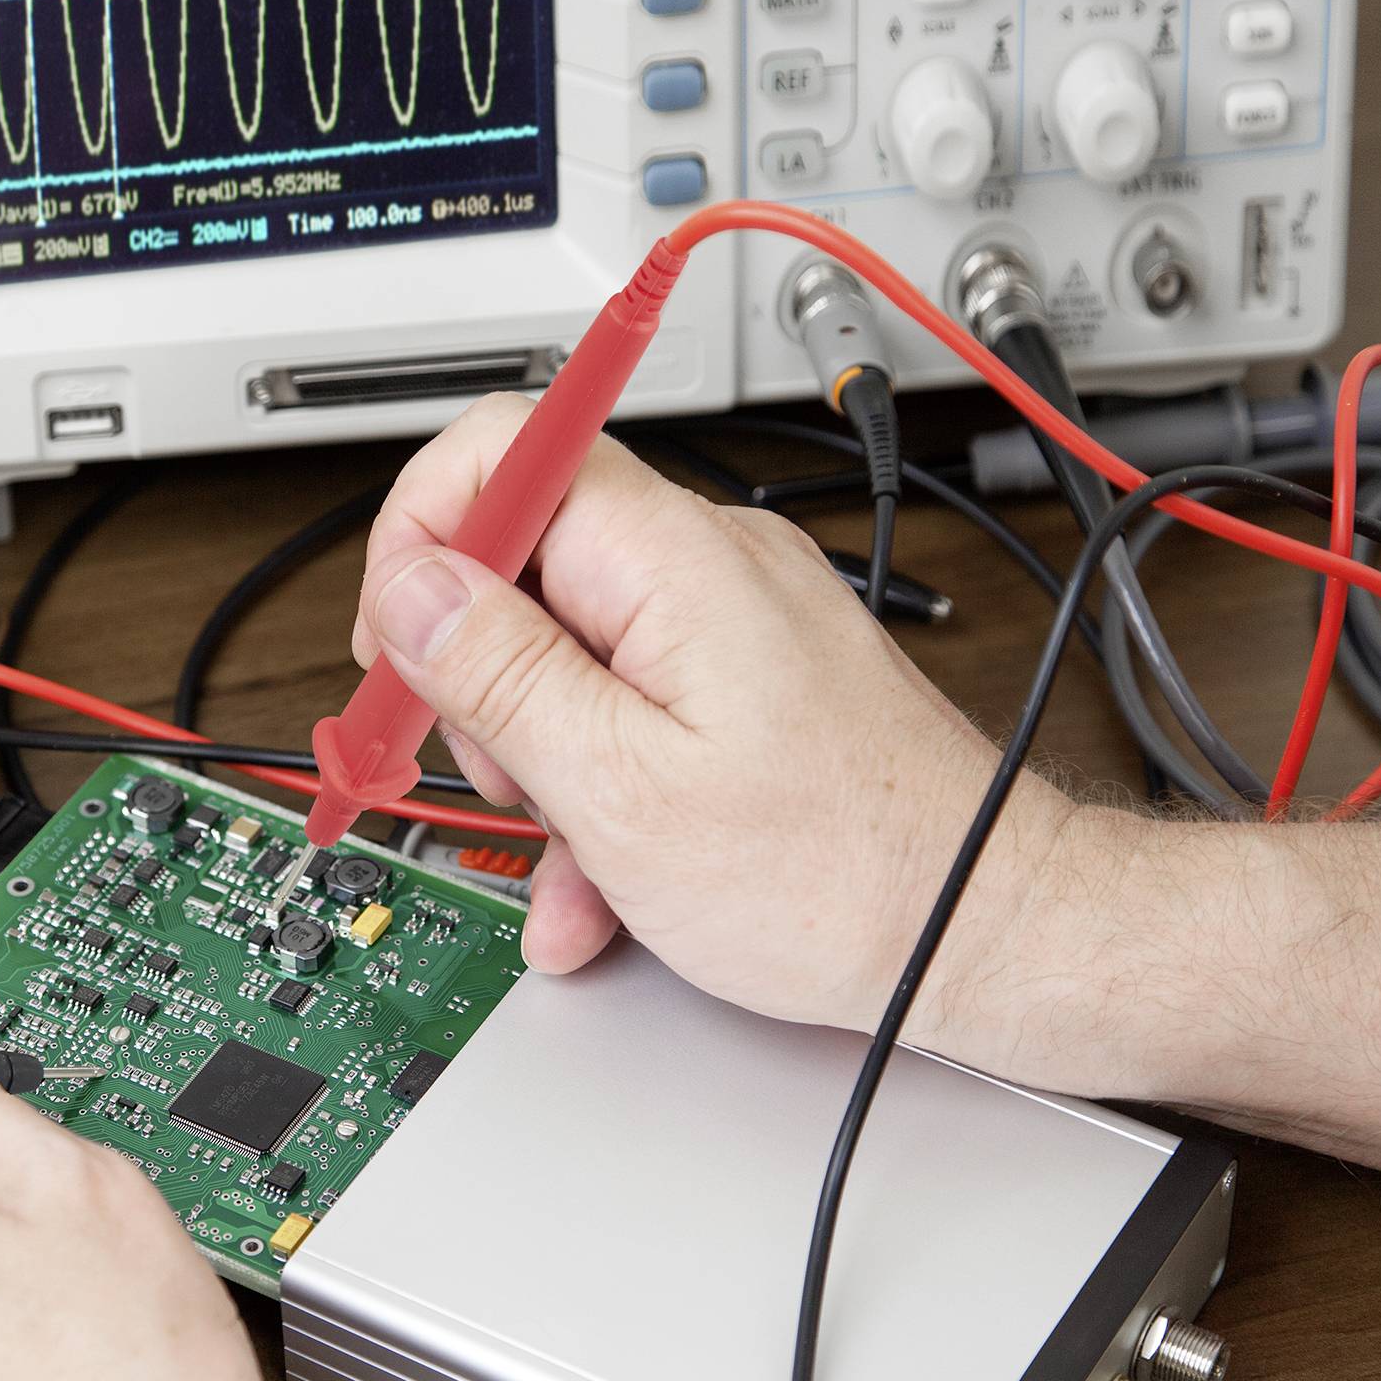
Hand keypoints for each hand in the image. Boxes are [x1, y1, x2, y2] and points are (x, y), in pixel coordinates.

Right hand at [350, 396, 1091, 1060]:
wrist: (982, 934)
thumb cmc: (842, 876)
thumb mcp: (620, 789)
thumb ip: (499, 674)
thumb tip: (413, 588)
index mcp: (672, 559)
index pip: (505, 446)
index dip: (421, 534)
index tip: (398, 643)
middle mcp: (706, 565)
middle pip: (518, 562)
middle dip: (476, 677)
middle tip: (488, 771)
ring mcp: (728, 623)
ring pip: (562, 653)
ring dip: (535, 760)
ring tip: (570, 851)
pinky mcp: (743, 682)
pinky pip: (624, 707)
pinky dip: (594, 790)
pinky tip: (600, 885)